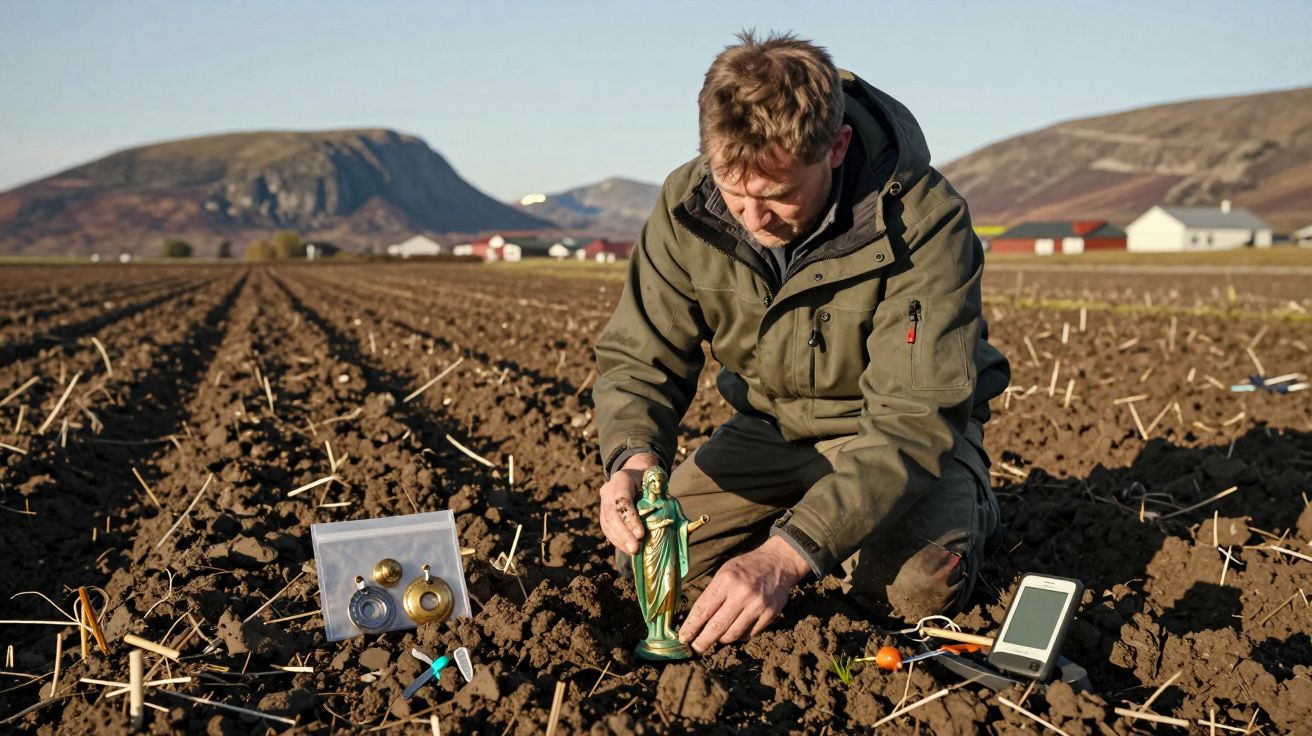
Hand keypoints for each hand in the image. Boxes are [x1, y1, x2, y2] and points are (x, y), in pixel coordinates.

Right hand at [598, 453, 658, 554]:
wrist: (633, 474)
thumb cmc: (649, 480)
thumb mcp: (656, 483)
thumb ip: (661, 499)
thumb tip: (682, 522)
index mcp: (621, 479)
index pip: (622, 500)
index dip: (630, 518)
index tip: (641, 534)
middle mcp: (608, 491)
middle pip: (612, 515)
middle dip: (624, 534)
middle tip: (635, 548)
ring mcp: (603, 503)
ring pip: (607, 524)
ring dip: (620, 540)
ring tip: (633, 551)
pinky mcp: (603, 514)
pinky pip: (607, 529)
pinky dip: (618, 541)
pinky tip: (628, 549)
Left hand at [678, 535, 810, 652]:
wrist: (777, 563)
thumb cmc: (745, 567)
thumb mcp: (724, 572)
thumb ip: (712, 594)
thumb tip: (696, 620)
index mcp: (725, 581)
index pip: (703, 609)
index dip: (691, 627)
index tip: (683, 638)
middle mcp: (741, 594)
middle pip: (716, 627)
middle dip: (702, 641)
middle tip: (695, 649)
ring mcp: (757, 606)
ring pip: (733, 634)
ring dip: (722, 639)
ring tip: (716, 638)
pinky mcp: (770, 614)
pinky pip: (749, 634)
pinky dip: (741, 635)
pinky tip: (737, 629)